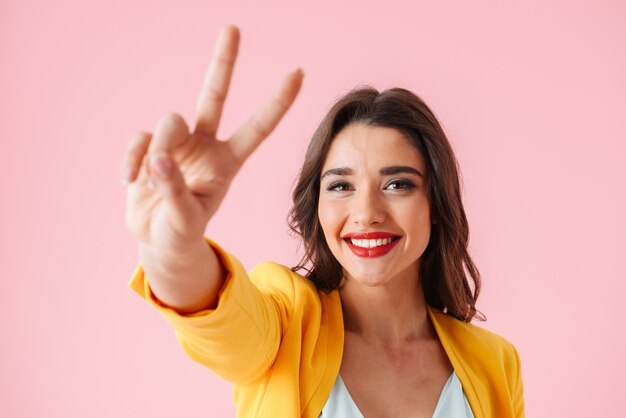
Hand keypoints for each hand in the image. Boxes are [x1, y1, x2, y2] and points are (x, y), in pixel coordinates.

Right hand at [122, 26, 302, 254]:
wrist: (157, 239)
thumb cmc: (181, 231)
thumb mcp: (185, 219)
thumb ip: (174, 190)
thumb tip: (158, 158)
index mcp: (228, 163)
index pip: (257, 129)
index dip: (277, 103)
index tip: (298, 73)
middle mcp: (205, 145)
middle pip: (214, 95)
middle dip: (223, 62)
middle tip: (233, 28)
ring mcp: (177, 143)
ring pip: (170, 121)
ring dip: (160, 150)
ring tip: (153, 181)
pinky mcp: (149, 146)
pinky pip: (140, 138)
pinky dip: (133, 159)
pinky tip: (132, 180)